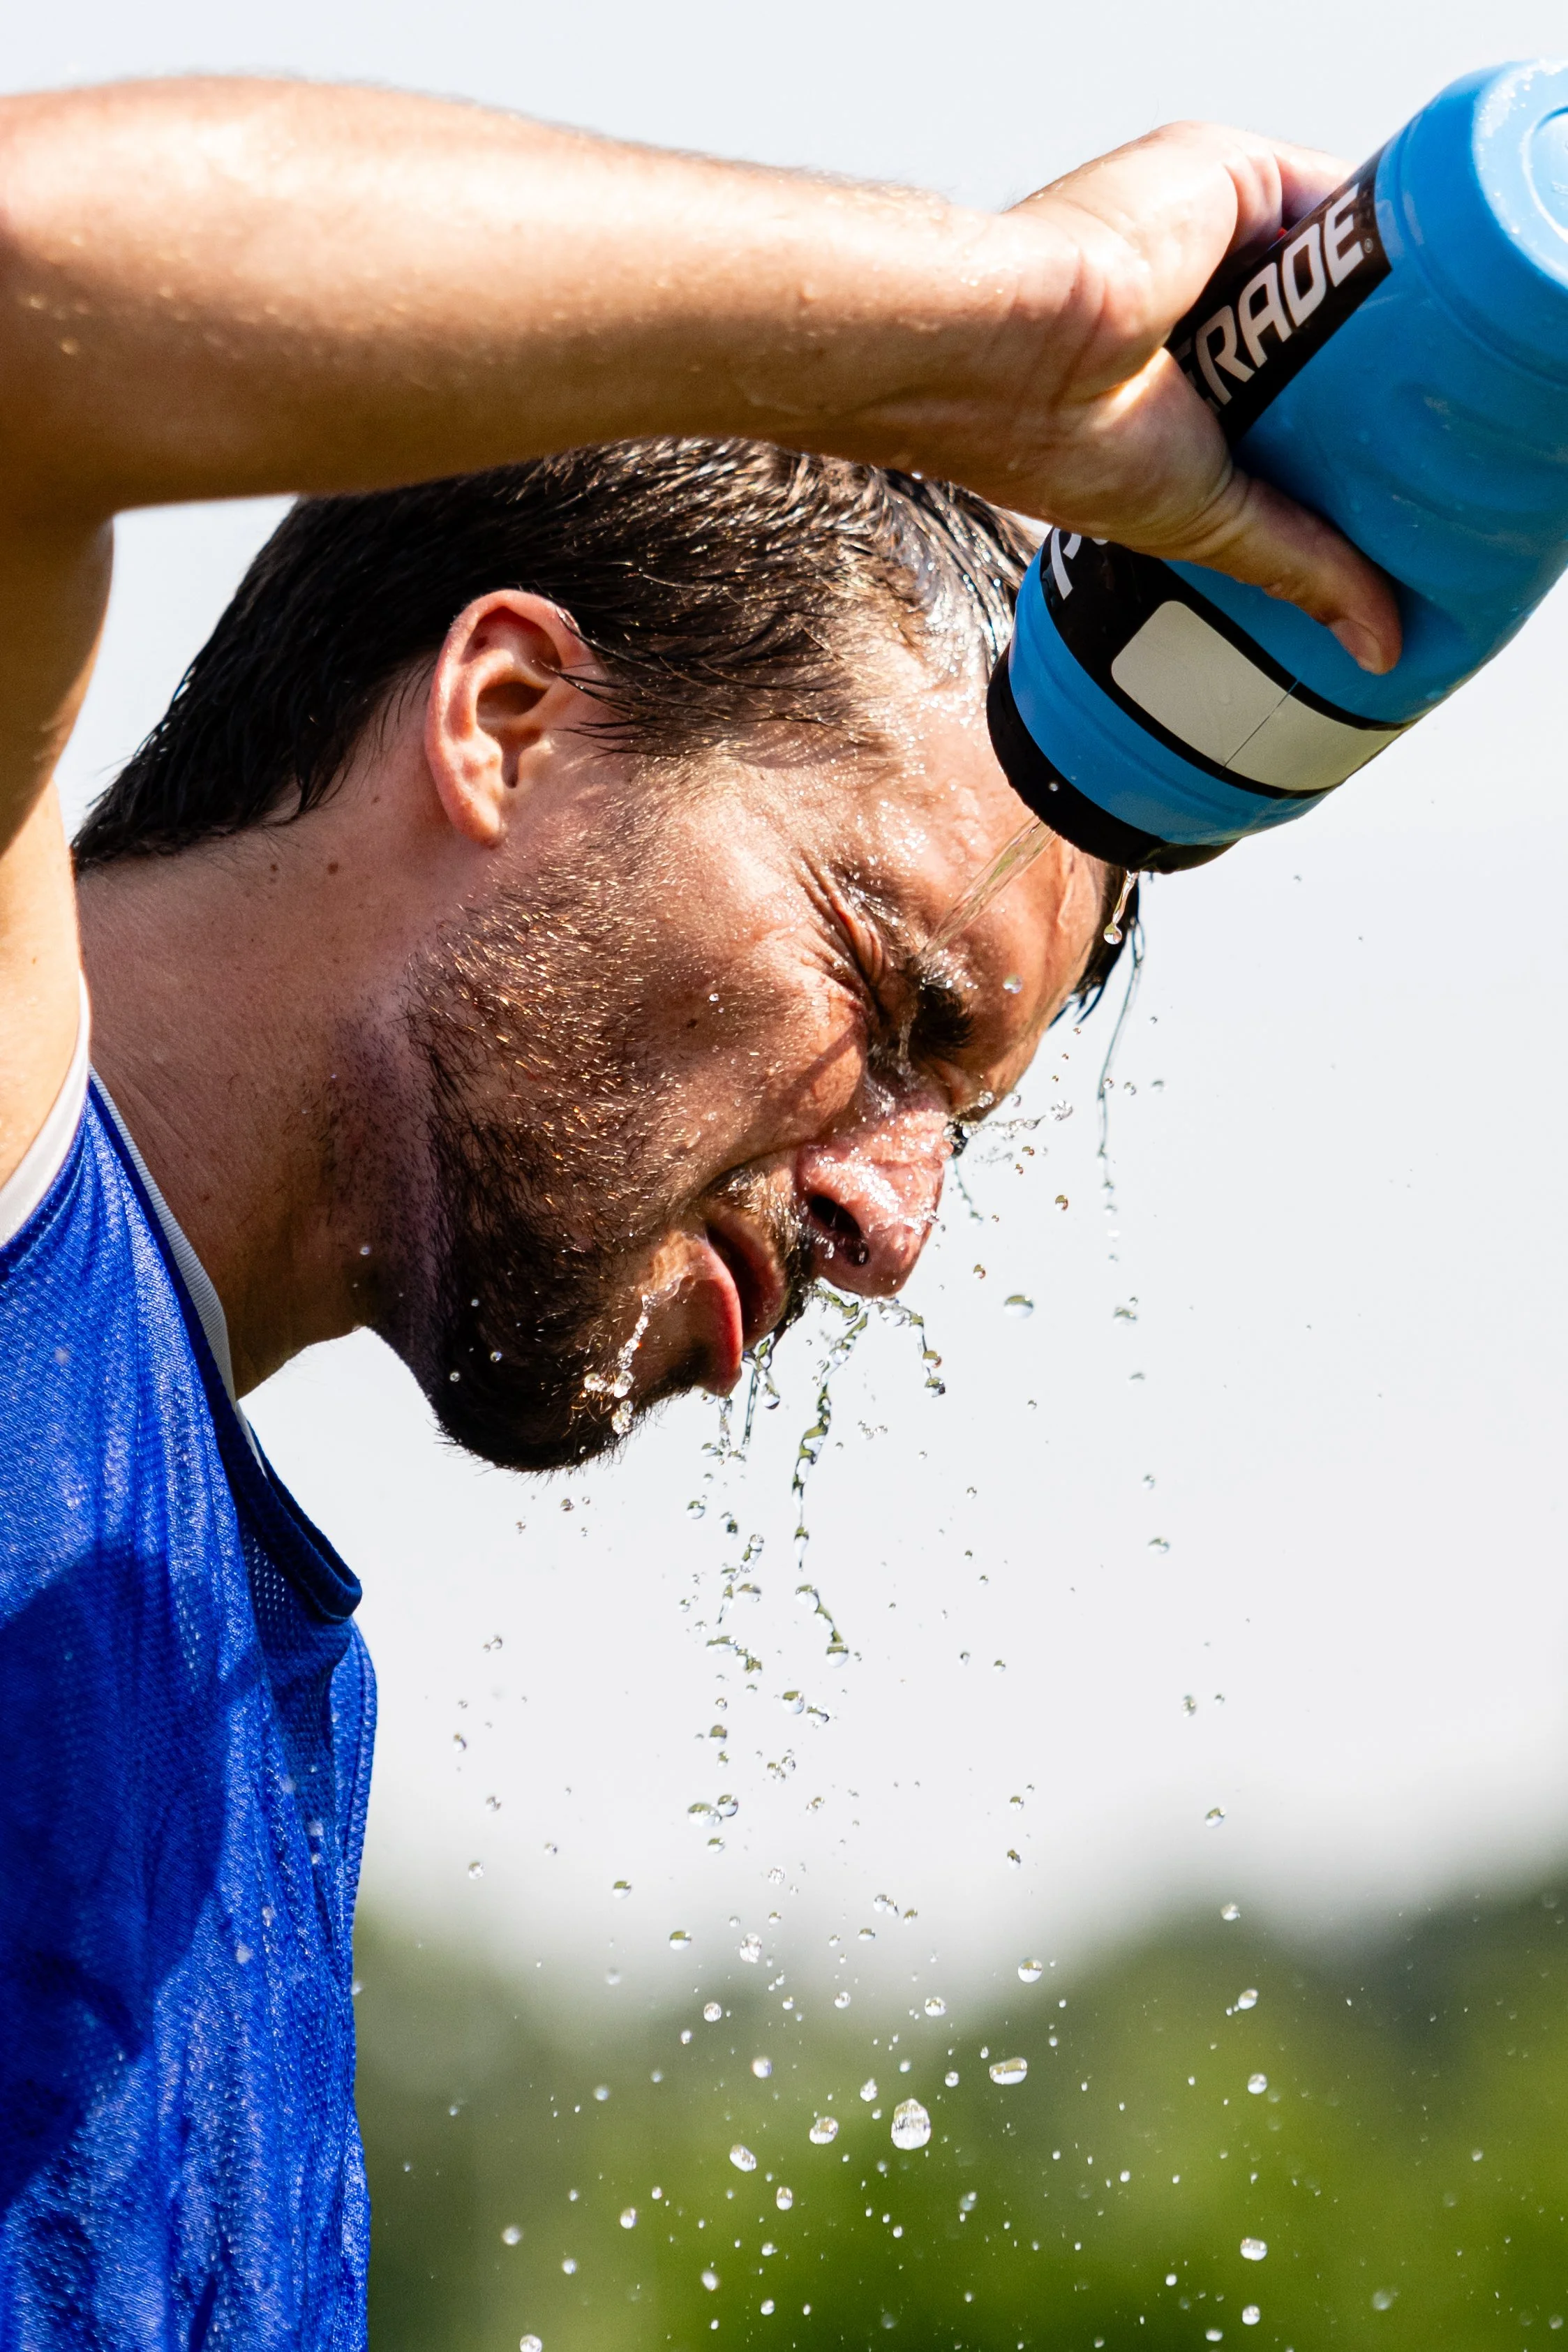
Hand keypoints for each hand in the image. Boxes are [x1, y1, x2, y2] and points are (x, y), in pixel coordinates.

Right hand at [966, 122, 1400, 672]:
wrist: (1012, 351)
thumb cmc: (1062, 442)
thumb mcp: (1209, 522)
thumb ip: (1300, 564)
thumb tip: (1383, 646)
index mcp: (1192, 374)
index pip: (1312, 387)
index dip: (1371, 423)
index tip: (1424, 467)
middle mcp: (1209, 297)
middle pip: (1341, 322)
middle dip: (1391, 370)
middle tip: (1443, 429)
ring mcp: (1224, 231)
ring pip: (1346, 262)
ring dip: (1397, 308)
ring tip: (1440, 371)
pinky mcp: (1237, 172)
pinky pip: (1342, 194)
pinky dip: (1389, 237)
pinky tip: (1424, 288)